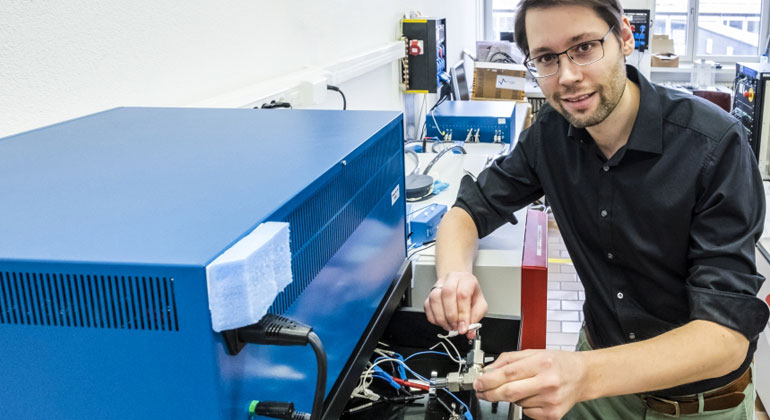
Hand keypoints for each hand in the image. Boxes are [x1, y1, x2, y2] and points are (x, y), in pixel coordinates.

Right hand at [423, 271, 486, 338]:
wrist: (460, 286)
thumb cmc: (470, 294)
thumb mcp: (480, 305)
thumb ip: (476, 318)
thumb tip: (470, 332)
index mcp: (466, 280)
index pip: (463, 294)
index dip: (463, 314)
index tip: (463, 327)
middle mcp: (451, 279)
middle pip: (447, 293)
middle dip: (451, 315)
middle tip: (456, 327)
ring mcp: (439, 285)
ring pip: (435, 299)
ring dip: (442, 317)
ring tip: (449, 326)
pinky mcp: (430, 293)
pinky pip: (427, 306)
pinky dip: (434, 318)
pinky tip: (442, 322)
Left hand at [473, 350, 587, 419]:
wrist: (583, 376)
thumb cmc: (558, 363)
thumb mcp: (533, 353)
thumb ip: (508, 360)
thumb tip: (487, 370)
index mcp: (542, 363)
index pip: (508, 373)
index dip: (489, 380)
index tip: (478, 383)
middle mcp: (548, 382)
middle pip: (509, 392)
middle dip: (490, 393)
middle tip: (481, 392)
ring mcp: (551, 401)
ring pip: (516, 402)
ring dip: (511, 397)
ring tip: (524, 386)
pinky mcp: (552, 414)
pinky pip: (526, 412)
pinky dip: (523, 405)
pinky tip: (534, 395)